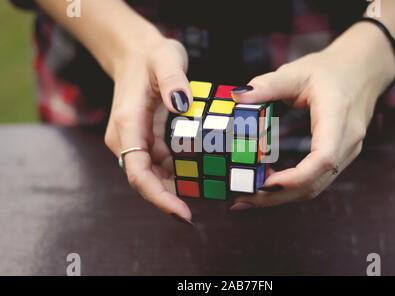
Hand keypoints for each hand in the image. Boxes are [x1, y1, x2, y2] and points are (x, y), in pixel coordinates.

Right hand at [104, 36, 193, 221]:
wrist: (136, 54)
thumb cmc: (150, 56)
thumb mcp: (165, 58)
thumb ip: (173, 79)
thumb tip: (181, 104)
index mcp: (128, 124)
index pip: (138, 171)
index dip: (159, 196)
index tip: (183, 212)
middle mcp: (127, 138)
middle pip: (146, 180)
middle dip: (170, 199)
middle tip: (199, 211)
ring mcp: (137, 141)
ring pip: (155, 175)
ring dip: (177, 187)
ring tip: (205, 191)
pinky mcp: (148, 139)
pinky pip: (162, 163)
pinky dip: (179, 171)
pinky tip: (199, 173)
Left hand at [230, 22, 394, 209]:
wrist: (362, 70)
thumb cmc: (330, 70)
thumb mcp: (297, 71)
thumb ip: (267, 84)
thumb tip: (238, 96)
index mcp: (337, 115)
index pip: (323, 158)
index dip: (294, 177)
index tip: (263, 184)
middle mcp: (347, 139)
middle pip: (316, 181)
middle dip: (277, 195)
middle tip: (241, 198)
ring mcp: (347, 151)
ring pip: (316, 186)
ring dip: (282, 196)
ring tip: (248, 196)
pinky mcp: (341, 156)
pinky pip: (317, 180)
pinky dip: (291, 188)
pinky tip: (267, 186)